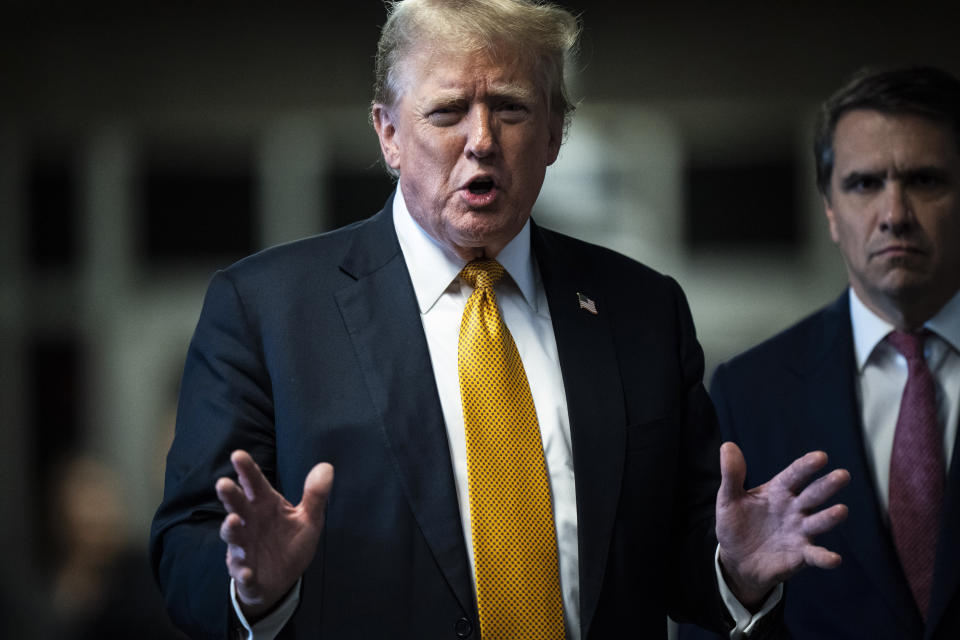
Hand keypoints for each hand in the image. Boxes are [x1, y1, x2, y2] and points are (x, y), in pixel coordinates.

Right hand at [215, 450, 333, 619]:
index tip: (238, 454)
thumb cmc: (290, 542)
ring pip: (234, 536)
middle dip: (230, 495)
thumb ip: (315, 495)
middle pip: (238, 505)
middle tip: (223, 483)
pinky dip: (243, 574)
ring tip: (233, 521)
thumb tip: (327, 467)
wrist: (282, 579)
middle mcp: (250, 523)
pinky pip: (243, 574)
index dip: (246, 469)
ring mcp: (244, 548)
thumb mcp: (308, 519)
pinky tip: (247, 573)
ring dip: (231, 529)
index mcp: (265, 506)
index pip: (255, 483)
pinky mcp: (246, 574)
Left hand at [715, 442, 848, 607]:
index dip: (806, 466)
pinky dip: (825, 557)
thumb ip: (732, 475)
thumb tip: (728, 446)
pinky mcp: (801, 555)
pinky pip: (815, 555)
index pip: (794, 475)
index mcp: (778, 491)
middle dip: (827, 485)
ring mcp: (800, 531)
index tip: (820, 457)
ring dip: (830, 517)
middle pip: (813, 495)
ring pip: (818, 522)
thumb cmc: (735, 524)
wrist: (736, 560)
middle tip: (843, 475)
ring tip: (841, 510)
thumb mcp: (729, 499)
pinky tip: (834, 559)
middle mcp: (795, 509)